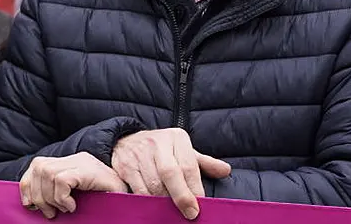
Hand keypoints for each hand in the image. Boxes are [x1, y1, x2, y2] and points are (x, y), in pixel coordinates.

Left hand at [19, 153, 127, 218]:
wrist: (131, 202)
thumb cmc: (106, 203)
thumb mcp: (77, 197)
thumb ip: (58, 193)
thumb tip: (30, 202)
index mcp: (72, 163)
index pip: (38, 164)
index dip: (28, 184)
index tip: (30, 205)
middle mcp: (77, 159)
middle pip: (39, 167)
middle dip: (36, 193)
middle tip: (49, 213)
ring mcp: (84, 163)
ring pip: (47, 172)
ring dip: (49, 197)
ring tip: (62, 209)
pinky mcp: (89, 171)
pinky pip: (62, 180)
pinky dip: (61, 197)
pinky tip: (72, 206)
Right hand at [111, 128, 231, 219]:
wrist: (125, 140)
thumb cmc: (161, 149)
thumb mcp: (183, 150)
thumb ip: (204, 162)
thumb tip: (226, 171)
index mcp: (176, 138)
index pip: (188, 165)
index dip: (194, 188)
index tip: (199, 206)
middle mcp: (157, 143)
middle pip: (170, 173)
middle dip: (181, 196)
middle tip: (189, 213)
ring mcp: (139, 154)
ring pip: (152, 185)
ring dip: (162, 201)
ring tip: (169, 208)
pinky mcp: (124, 166)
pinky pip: (136, 190)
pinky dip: (145, 201)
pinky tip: (151, 205)